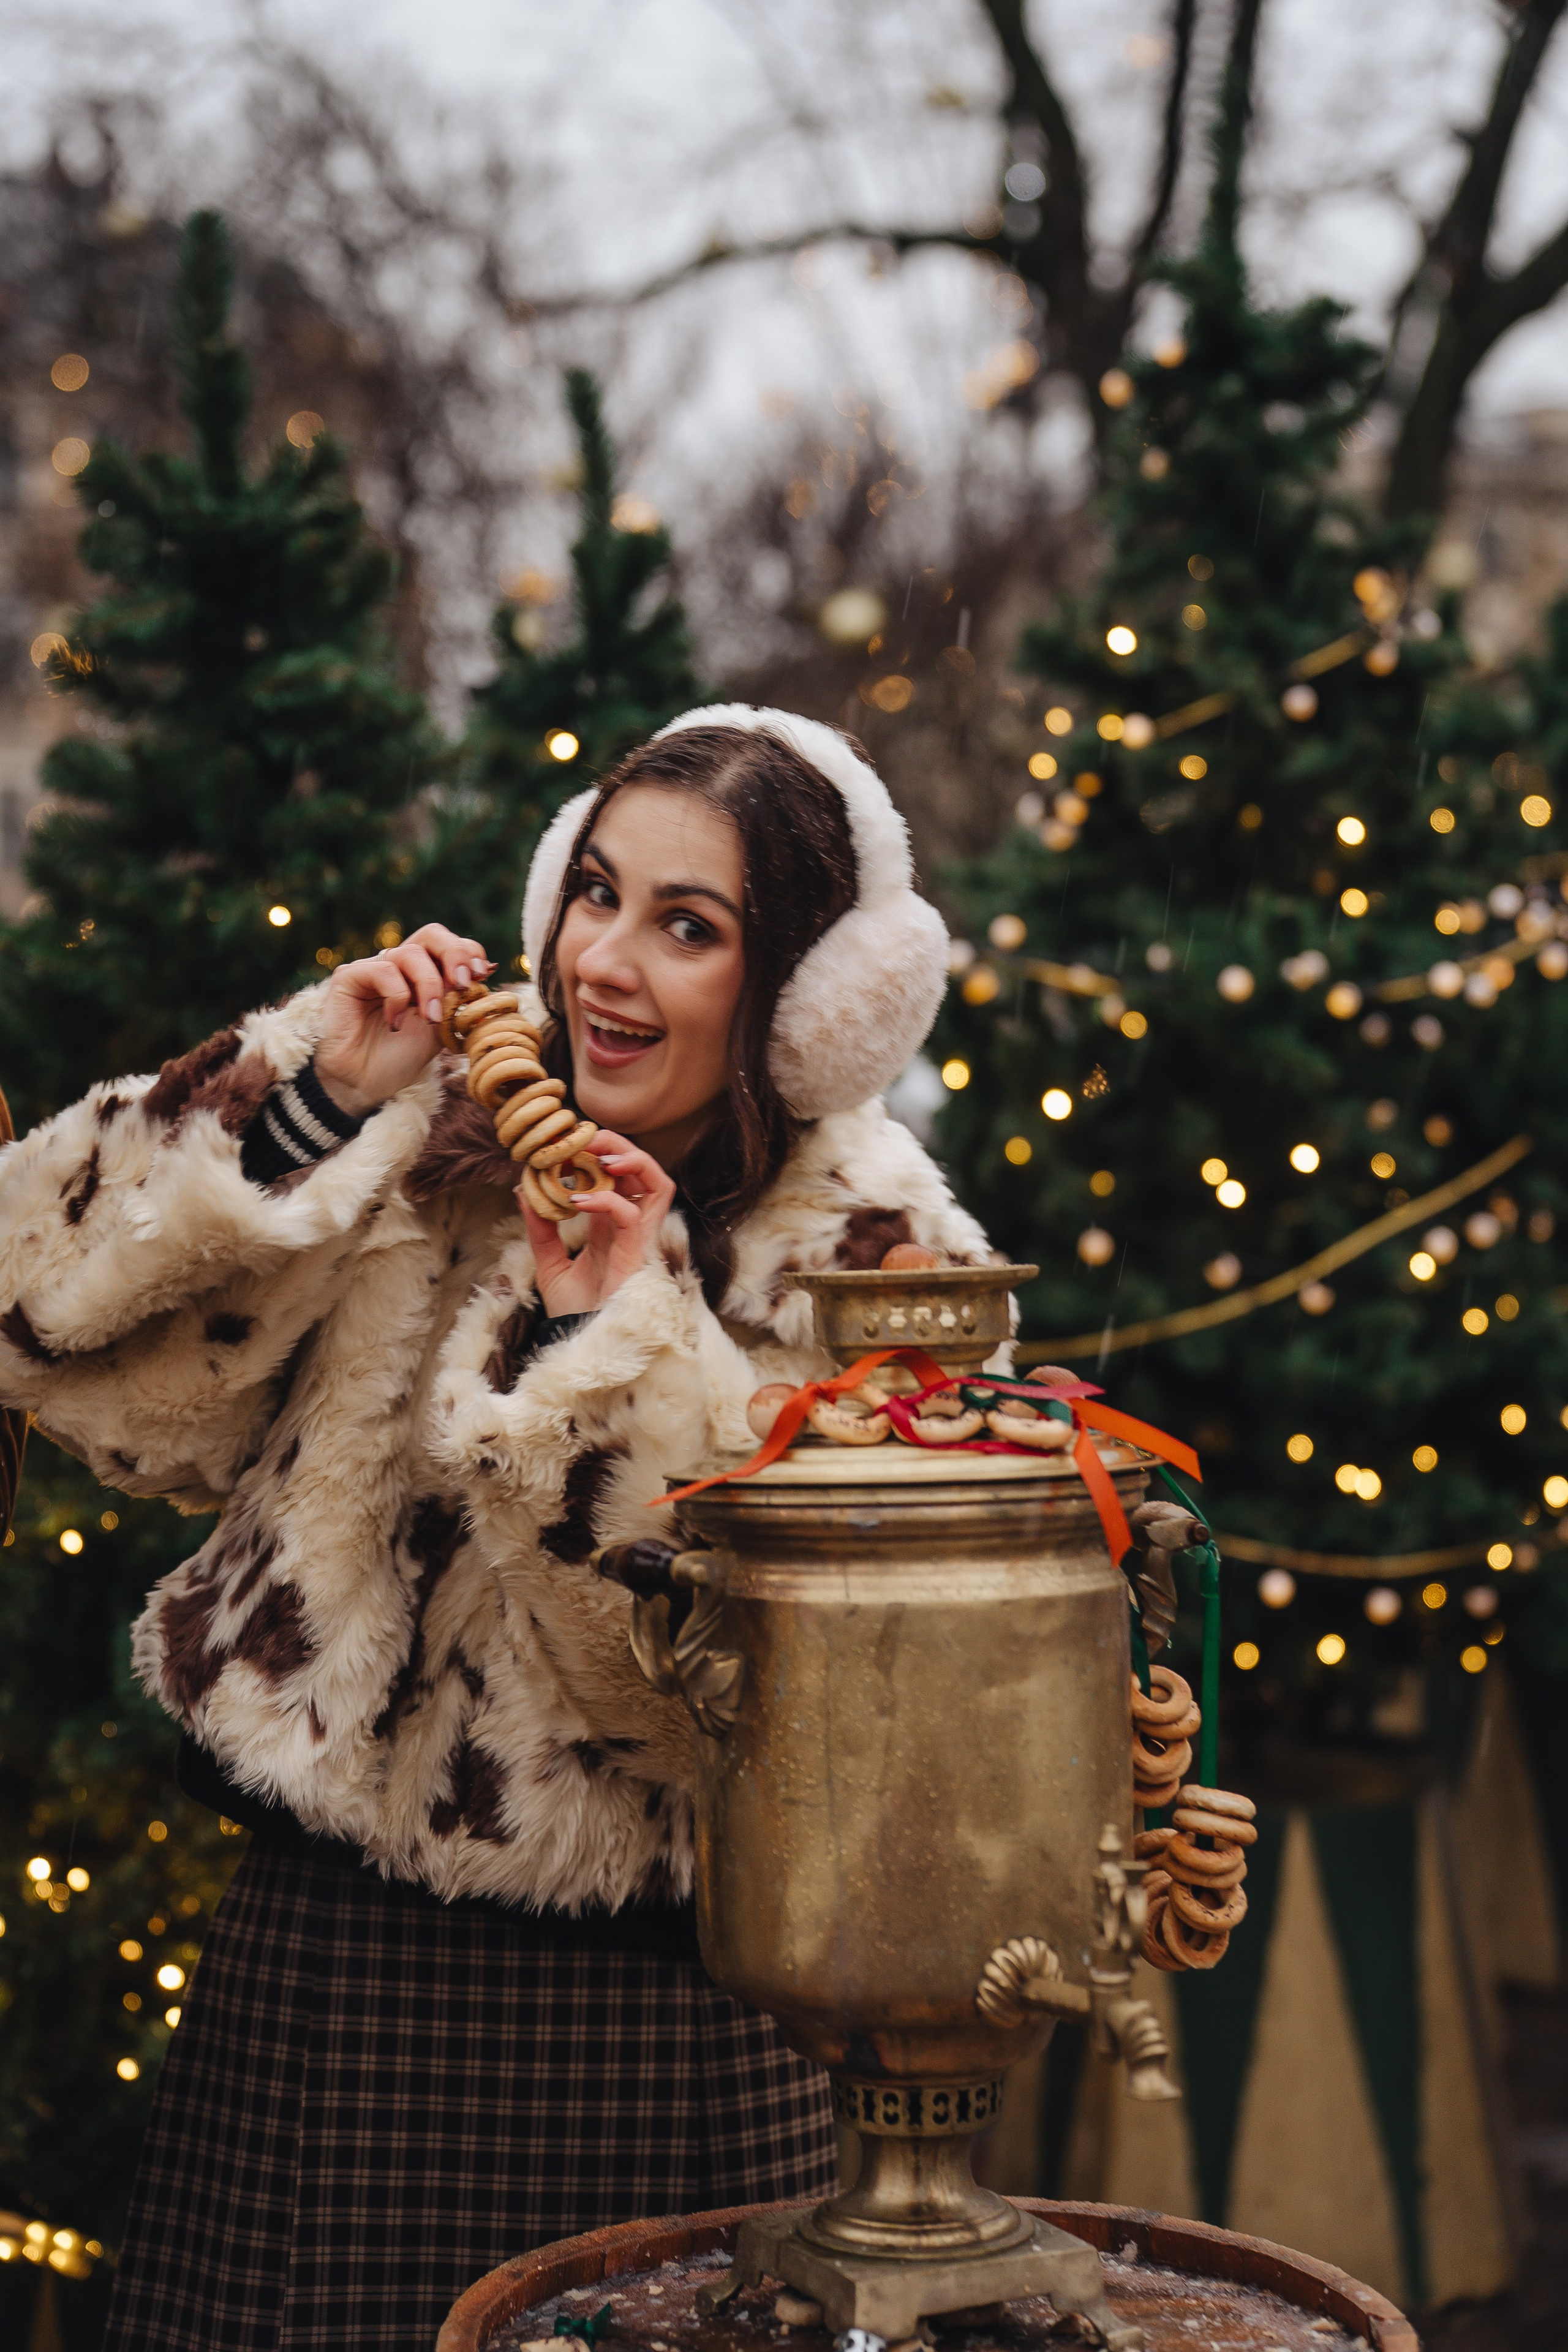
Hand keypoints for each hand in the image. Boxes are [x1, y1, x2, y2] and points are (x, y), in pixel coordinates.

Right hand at [315, 923, 491, 1115]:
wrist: (365, 1083)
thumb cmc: (401, 1057)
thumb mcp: (441, 1027)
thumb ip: (457, 1000)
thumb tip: (485, 971)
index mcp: (425, 973)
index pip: (450, 945)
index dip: (468, 952)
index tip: (482, 975)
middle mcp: (400, 966)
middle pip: (432, 934)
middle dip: (454, 953)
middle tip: (462, 982)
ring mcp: (374, 968)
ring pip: (410, 953)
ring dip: (429, 985)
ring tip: (430, 1018)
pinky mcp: (349, 977)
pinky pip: (383, 970)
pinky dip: (397, 996)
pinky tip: (393, 1022)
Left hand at [521, 1134, 676, 1315]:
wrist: (579, 1345)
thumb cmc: (573, 1312)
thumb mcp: (549, 1264)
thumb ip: (541, 1229)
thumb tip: (523, 1191)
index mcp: (613, 1225)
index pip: (619, 1176)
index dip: (599, 1153)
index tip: (565, 1143)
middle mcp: (631, 1227)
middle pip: (644, 1171)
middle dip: (619, 1145)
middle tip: (586, 1136)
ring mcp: (638, 1239)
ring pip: (658, 1183)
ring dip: (631, 1160)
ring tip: (597, 1154)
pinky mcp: (638, 1254)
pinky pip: (633, 1214)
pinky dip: (607, 1199)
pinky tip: (577, 1199)